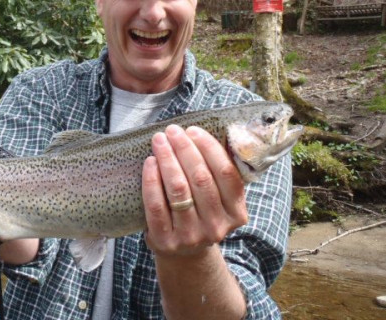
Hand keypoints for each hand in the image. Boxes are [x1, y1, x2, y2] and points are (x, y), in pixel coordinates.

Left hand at [142, 125, 247, 258]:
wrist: (184, 254)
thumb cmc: (201, 213)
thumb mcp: (220, 200)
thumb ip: (219, 175)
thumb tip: (205, 131)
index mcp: (236, 212)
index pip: (225, 173)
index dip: (209, 148)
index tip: (193, 130)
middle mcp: (217, 226)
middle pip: (200, 178)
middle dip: (184, 149)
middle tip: (172, 131)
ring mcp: (191, 236)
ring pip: (178, 189)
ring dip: (167, 159)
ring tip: (159, 141)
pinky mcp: (166, 240)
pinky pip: (156, 204)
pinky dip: (151, 179)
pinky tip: (149, 162)